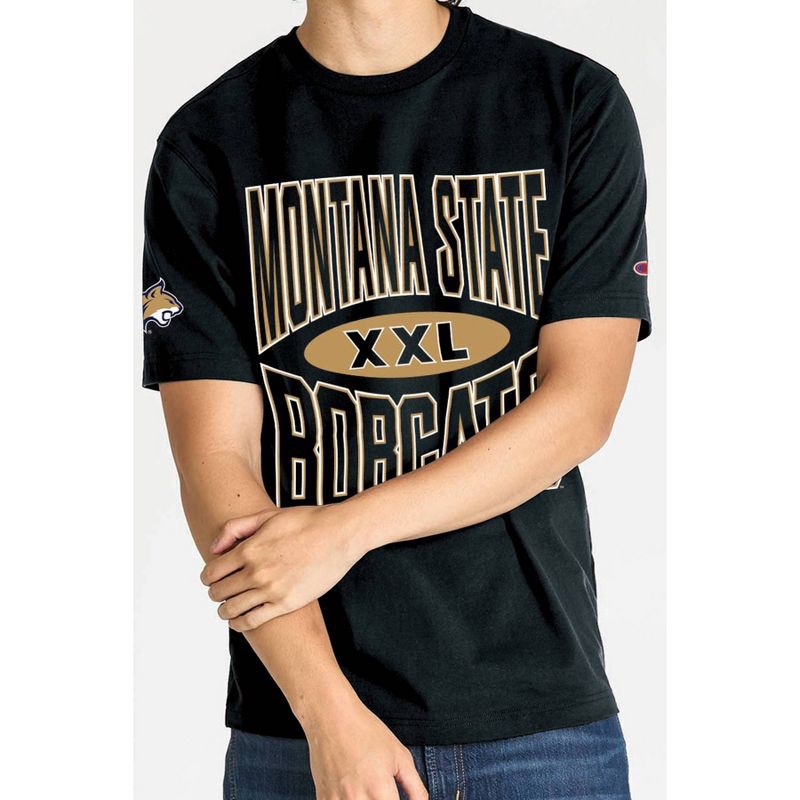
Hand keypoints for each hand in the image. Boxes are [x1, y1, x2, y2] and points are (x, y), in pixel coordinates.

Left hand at [200, 504, 365, 630]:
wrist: (340, 534)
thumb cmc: (306, 522)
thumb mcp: (267, 516)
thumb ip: (235, 528)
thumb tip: (214, 549)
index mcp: (249, 549)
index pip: (211, 572)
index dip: (208, 577)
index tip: (212, 579)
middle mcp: (256, 571)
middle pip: (218, 592)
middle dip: (216, 593)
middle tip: (222, 592)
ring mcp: (271, 590)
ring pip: (231, 609)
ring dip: (225, 610)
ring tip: (228, 607)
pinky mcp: (286, 603)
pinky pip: (252, 621)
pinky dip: (240, 624)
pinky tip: (240, 620)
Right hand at [303, 691, 426, 799]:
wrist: (332, 718)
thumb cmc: (367, 732)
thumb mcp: (400, 756)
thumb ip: (415, 788)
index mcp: (380, 789)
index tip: (396, 799)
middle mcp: (357, 799)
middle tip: (385, 794)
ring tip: (371, 794)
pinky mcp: (323, 799)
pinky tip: (353, 794)